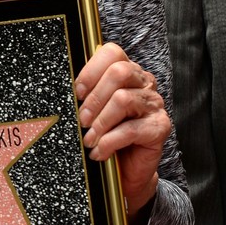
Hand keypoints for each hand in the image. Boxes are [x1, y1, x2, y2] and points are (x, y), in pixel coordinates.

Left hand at [74, 42, 169, 220]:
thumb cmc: (106, 135)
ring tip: (89, 139)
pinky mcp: (160, 127)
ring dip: (100, 122)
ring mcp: (154, 104)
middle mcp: (144, 83)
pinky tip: (99, 152)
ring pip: (123, 99)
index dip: (91, 70)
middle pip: (119, 72)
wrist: (126, 171)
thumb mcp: (92, 112)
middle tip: (81, 120)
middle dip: (94, 98)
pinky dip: (109, 143)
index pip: (112, 53)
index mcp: (127, 72)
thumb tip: (66, 91)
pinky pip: (131, 129)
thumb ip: (85, 96)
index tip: (77, 92)